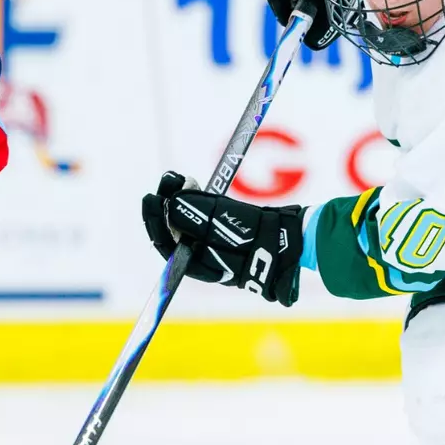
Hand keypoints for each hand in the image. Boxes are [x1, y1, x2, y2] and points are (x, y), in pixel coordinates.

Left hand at [140, 171, 304, 305]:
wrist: (293, 241)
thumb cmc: (260, 239)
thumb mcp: (224, 225)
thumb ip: (195, 215)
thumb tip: (169, 203)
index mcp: (199, 265)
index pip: (167, 244)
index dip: (155, 220)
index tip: (151, 197)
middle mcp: (203, 257)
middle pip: (173, 230)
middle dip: (166, 205)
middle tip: (165, 182)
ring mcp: (215, 243)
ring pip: (186, 220)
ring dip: (178, 198)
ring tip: (177, 179)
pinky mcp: (226, 229)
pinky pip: (201, 214)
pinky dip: (194, 198)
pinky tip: (190, 183)